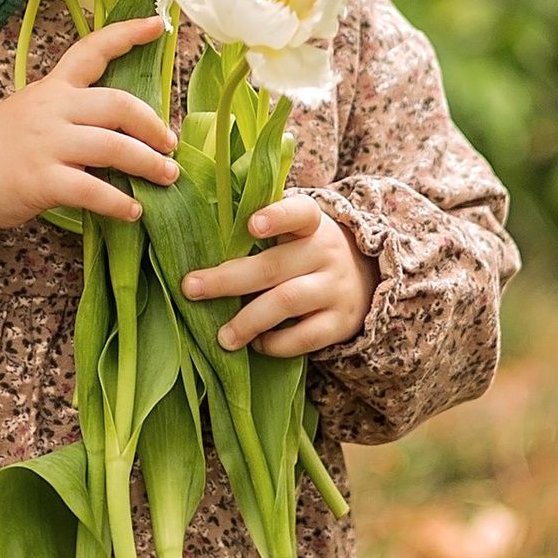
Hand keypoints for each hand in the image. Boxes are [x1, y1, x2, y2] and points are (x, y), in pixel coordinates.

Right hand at [0, 18, 174, 261]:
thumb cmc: (0, 145)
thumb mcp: (34, 111)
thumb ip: (73, 111)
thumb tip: (127, 126)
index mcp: (53, 87)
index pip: (92, 50)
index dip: (128, 34)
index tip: (161, 24)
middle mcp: (52, 109)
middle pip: (118, 104)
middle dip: (153, 125)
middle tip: (170, 144)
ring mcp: (46, 144)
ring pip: (113, 147)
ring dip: (148, 164)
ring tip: (166, 177)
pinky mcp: (41, 181)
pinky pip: (93, 190)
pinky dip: (120, 202)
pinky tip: (134, 211)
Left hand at [182, 189, 376, 358]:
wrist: (367, 278)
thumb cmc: (307, 252)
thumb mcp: (296, 232)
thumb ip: (260, 232)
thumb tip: (197, 237)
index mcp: (311, 224)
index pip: (299, 213)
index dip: (276, 217)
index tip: (251, 225)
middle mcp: (326, 252)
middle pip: (274, 266)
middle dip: (228, 279)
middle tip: (191, 288)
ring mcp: (336, 288)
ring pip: (287, 302)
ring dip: (248, 320)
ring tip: (223, 337)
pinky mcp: (340, 322)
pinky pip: (304, 337)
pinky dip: (276, 344)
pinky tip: (256, 343)